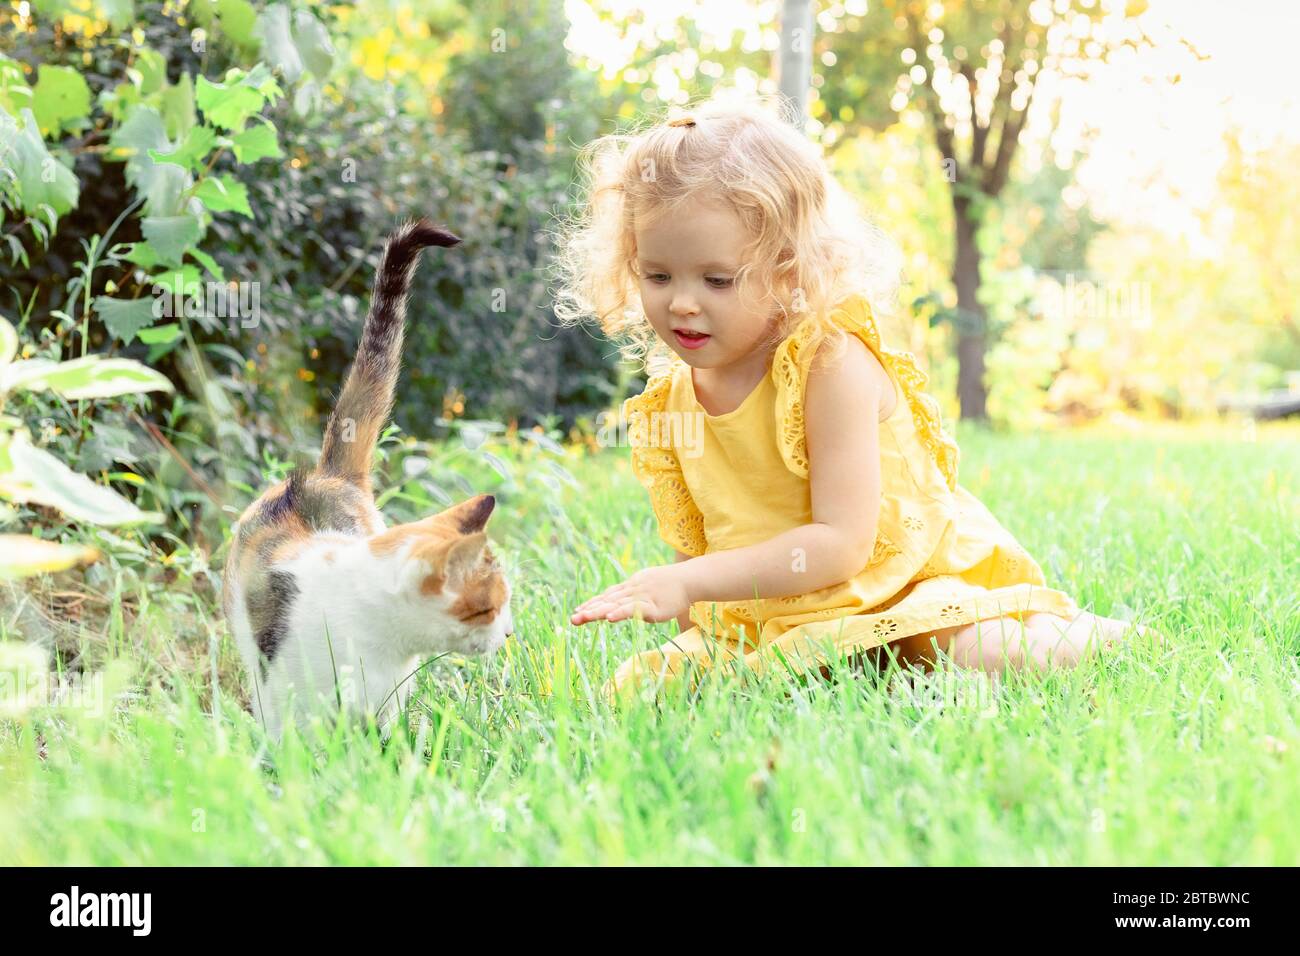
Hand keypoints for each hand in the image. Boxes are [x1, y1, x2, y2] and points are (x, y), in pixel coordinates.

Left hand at [571, 564, 692, 625]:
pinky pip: (634, 610)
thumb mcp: (648, 588)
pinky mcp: (652, 606)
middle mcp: (632, 591)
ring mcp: (641, 597)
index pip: (607, 596)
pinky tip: (610, 618)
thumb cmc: (671, 585)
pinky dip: (621, 613)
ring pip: (616, 605)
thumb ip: (634, 597)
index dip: (592, 603)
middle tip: (573, 619)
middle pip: (607, 601)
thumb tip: (624, 604)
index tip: (577, 611)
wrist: (690, 580)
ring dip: (598, 612)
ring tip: (582, 618)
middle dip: (589, 610)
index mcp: (630, 587)